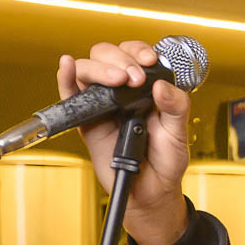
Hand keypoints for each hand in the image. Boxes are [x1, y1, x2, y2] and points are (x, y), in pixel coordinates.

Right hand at [57, 40, 192, 244]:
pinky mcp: (86, 121)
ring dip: (99, 68)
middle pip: (107, 56)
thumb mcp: (179, 133)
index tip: (149, 62)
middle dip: (120, 59)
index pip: (135, 55)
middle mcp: (121, 91)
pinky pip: (70, 96)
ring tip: (116, 81)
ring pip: (88, 70)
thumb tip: (161, 85)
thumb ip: (176, 107)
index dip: (138, 52)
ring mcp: (102, 104)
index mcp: (145, 88)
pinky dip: (66, 78)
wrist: (150, 192)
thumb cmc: (165, 162)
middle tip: (133, 78)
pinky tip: (67, 66)